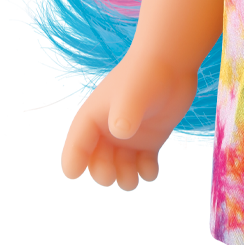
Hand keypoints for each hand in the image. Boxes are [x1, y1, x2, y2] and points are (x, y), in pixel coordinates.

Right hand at [60, 50, 199, 190]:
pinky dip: (146, 172)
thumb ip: (125, 113)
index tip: (73, 174)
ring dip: (124, 178)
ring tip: (132, 180)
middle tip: (112, 174)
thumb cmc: (144, 75)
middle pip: (98, 161)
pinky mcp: (149, 140)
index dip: (72, 160)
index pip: (76, 143)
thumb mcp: (132, 94)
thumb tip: (120, 132)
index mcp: (93, 117)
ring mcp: (129, 137)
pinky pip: (143, 164)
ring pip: (121, 167)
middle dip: (102, 172)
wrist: (171, 64)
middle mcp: (108, 131)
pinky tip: (151, 170)